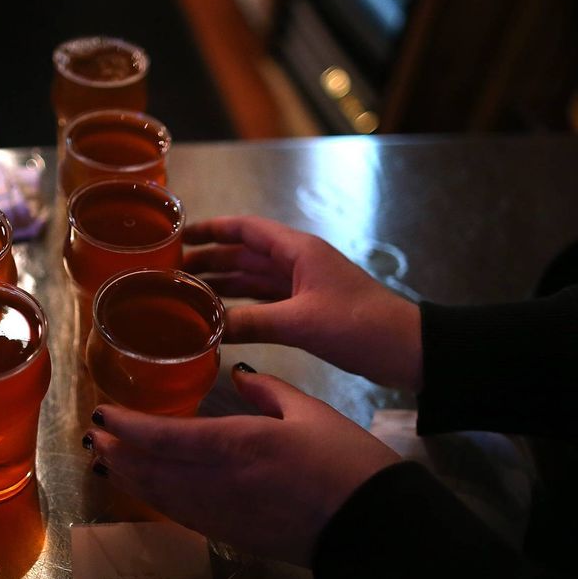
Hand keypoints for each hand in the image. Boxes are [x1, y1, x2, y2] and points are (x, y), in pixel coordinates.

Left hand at [84, 365, 401, 566]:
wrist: (372, 527)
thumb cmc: (348, 462)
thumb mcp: (309, 411)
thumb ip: (267, 390)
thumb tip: (239, 375)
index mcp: (239, 445)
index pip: (165, 437)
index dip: (127, 427)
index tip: (102, 413)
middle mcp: (220, 483)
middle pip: (151, 469)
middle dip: (117, 451)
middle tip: (94, 433)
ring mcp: (223, 514)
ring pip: (159, 495)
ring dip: (127, 477)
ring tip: (106, 459)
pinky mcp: (232, 534)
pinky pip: (180, 515)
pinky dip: (154, 498)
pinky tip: (145, 488)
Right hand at [184, 215, 422, 391]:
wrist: (406, 349)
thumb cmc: (360, 324)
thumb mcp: (301, 322)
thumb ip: (251, 322)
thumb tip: (205, 328)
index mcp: (297, 250)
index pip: (245, 229)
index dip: (211, 229)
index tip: (180, 235)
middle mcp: (297, 263)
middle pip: (244, 254)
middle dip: (209, 259)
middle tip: (171, 272)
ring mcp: (302, 287)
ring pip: (253, 280)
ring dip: (223, 284)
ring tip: (187, 294)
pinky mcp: (307, 310)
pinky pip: (264, 302)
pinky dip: (241, 307)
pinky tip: (220, 318)